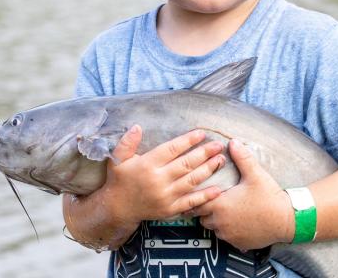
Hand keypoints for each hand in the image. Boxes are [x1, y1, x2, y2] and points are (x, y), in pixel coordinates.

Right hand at [103, 125, 225, 225]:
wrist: (117, 209)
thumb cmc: (119, 180)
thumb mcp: (118, 159)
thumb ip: (127, 142)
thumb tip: (137, 126)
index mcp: (147, 165)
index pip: (172, 149)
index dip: (188, 140)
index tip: (202, 133)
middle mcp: (158, 180)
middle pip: (186, 164)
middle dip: (204, 153)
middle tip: (218, 145)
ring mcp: (165, 196)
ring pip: (191, 181)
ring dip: (208, 170)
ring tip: (220, 160)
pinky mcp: (170, 209)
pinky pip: (190, 202)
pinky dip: (205, 196)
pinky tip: (217, 189)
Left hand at [192, 139, 294, 250]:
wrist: (287, 219)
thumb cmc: (269, 196)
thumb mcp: (255, 174)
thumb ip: (242, 157)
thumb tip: (233, 141)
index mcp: (220, 205)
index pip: (196, 202)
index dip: (197, 196)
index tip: (200, 191)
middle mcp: (220, 222)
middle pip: (201, 217)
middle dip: (205, 209)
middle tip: (213, 199)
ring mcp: (229, 235)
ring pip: (213, 228)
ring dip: (215, 220)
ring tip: (224, 210)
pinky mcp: (238, 243)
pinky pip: (226, 237)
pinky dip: (227, 230)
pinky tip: (236, 221)